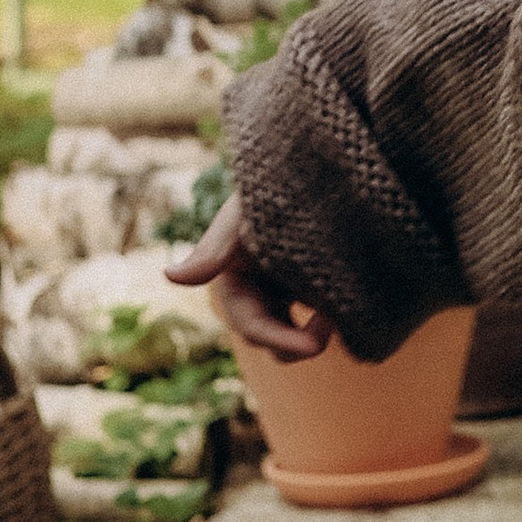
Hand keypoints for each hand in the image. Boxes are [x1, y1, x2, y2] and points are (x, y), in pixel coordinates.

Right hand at [165, 191, 333, 360]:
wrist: (309, 174)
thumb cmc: (267, 191)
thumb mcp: (241, 216)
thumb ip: (212, 249)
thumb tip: (169, 275)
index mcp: (233, 286)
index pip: (253, 326)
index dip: (280, 340)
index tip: (313, 346)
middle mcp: (256, 298)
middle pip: (274, 340)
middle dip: (300, 342)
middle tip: (330, 324)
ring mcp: (285, 297)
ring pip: (298, 338)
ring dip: (317, 333)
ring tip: (343, 308)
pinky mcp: (314, 291)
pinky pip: (321, 320)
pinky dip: (334, 318)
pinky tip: (352, 302)